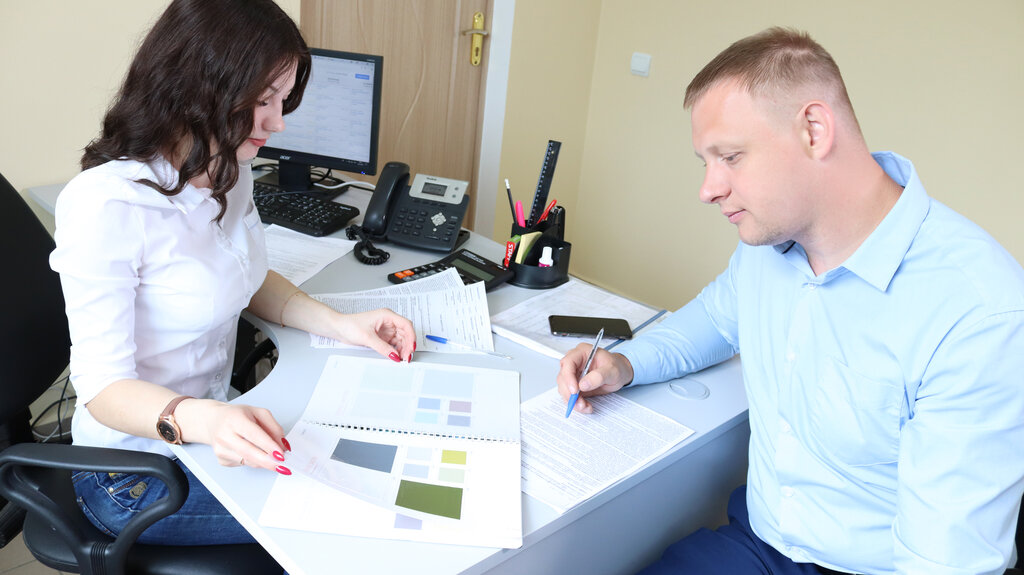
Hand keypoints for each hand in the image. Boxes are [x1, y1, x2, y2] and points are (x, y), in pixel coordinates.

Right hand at [176, 399, 290, 472]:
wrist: (212, 421)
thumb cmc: (236, 416)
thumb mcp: (258, 413)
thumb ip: (273, 427)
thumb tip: (283, 445)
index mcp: (234, 419)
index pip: (253, 435)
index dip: (268, 446)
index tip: (281, 454)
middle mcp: (224, 435)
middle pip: (249, 452)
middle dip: (268, 461)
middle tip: (283, 466)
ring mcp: (220, 449)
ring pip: (248, 461)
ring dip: (264, 462)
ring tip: (273, 457)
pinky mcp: (221, 460)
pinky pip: (244, 464)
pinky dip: (254, 461)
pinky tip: (254, 452)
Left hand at [331, 308, 416, 361]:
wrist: (338, 328)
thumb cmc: (350, 325)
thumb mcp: (367, 338)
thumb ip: (382, 348)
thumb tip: (394, 355)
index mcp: (387, 315)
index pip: (406, 324)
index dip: (411, 336)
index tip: (411, 347)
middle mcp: (388, 321)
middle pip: (405, 333)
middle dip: (407, 345)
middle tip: (406, 357)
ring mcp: (386, 329)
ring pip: (401, 339)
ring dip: (403, 349)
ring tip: (401, 358)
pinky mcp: (382, 336)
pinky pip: (394, 344)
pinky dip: (396, 350)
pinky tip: (396, 356)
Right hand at [556, 345, 633, 414]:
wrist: (620, 373)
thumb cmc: (617, 367)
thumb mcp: (613, 370)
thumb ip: (599, 376)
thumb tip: (583, 384)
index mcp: (582, 352)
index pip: (568, 362)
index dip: (568, 377)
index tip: (575, 390)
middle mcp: (575, 362)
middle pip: (563, 377)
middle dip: (569, 393)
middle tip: (579, 402)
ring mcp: (573, 374)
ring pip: (564, 388)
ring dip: (572, 400)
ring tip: (585, 406)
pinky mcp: (575, 384)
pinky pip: (569, 395)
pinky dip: (575, 403)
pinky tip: (585, 406)